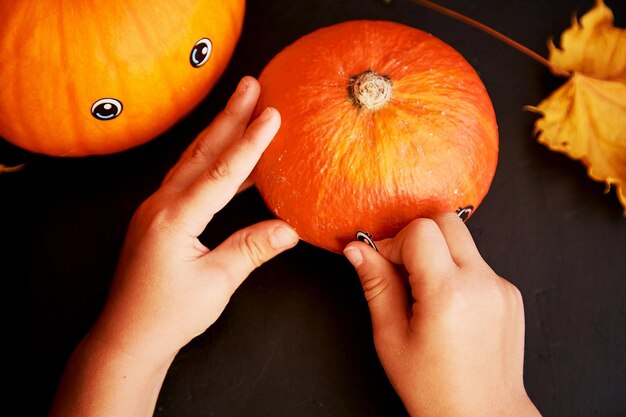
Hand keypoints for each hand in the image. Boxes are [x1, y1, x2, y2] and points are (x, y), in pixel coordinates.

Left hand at [50, 76, 298, 416]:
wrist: (127, 336)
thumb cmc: (167, 315)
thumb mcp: (216, 282)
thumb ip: (251, 249)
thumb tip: (289, 229)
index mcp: (175, 218)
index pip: (221, 172)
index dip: (250, 142)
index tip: (271, 114)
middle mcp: (161, 205)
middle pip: (202, 152)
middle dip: (229, 116)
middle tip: (250, 85)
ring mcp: (156, 209)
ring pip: (192, 161)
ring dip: (219, 133)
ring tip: (242, 109)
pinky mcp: (158, 217)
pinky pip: (188, 179)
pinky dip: (211, 163)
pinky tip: (230, 161)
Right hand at [344, 215, 540, 416]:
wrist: (483, 415)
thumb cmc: (435, 388)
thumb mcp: (391, 337)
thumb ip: (376, 285)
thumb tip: (357, 250)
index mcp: (448, 294)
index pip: (420, 231)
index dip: (394, 242)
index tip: (383, 264)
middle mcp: (481, 283)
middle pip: (446, 221)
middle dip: (417, 236)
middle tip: (403, 269)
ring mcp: (501, 287)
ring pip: (463, 241)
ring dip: (438, 254)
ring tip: (425, 293)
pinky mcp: (511, 293)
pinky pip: (478, 263)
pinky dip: (458, 272)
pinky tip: (448, 306)